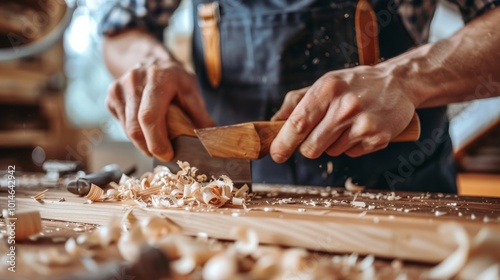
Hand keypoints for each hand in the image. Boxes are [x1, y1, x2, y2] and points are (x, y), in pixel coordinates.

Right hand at [106, 59, 214, 160]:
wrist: (150, 59)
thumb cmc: (173, 77)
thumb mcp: (191, 89)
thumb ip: (199, 114)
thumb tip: (208, 139)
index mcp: (158, 78)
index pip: (150, 116)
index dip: (157, 141)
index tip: (168, 154)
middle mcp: (134, 81)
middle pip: (135, 127)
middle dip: (149, 147)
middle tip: (164, 153)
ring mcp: (119, 88)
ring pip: (127, 129)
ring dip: (142, 142)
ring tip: (157, 140)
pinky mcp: (111, 97)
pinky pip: (122, 124)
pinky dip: (134, 133)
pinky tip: (145, 127)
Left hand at [270, 65, 417, 161]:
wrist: (398, 84)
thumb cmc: (354, 84)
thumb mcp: (325, 83)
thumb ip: (296, 102)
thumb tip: (274, 122)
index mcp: (328, 89)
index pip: (298, 124)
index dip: (283, 143)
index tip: (276, 154)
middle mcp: (346, 107)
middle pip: (311, 148)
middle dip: (307, 148)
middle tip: (314, 136)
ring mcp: (364, 124)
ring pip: (330, 152)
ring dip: (331, 144)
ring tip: (345, 124)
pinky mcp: (378, 139)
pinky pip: (350, 154)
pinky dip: (350, 146)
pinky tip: (359, 128)